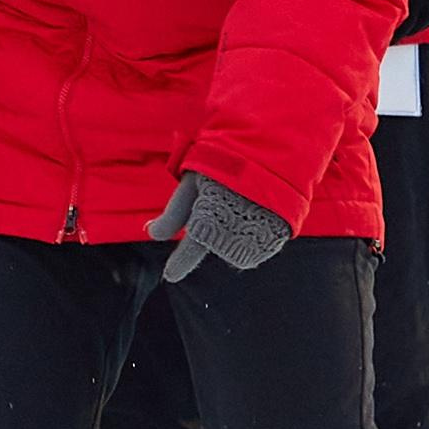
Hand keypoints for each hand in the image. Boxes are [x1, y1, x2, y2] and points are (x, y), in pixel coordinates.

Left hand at [148, 171, 292, 284]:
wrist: (273, 152)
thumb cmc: (225, 162)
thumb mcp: (193, 181)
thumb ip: (173, 213)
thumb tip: (150, 233)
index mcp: (207, 217)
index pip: (190, 249)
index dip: (179, 263)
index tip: (170, 276)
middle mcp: (232, 232)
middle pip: (216, 248)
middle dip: (214, 234)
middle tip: (222, 204)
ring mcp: (257, 235)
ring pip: (237, 252)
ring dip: (234, 238)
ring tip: (242, 204)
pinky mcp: (278, 236)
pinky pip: (260, 248)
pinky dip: (256, 237)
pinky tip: (257, 212)